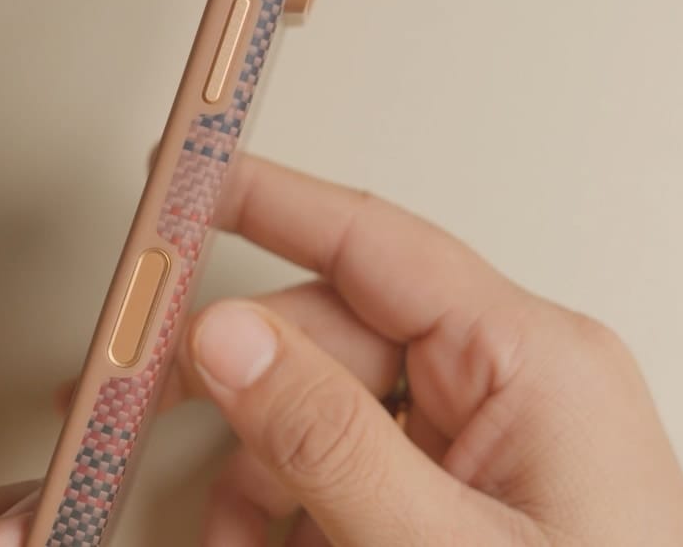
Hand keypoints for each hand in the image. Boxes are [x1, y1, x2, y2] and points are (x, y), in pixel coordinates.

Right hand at [135, 155, 682, 545]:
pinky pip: (367, 470)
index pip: (372, 242)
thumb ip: (330, 441)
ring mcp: (498, 442)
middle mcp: (516, 383)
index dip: (268, 199)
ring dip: (264, 478)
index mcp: (533, 359)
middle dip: (245, 398)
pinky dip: (305, 512)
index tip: (186, 173)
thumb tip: (233, 339)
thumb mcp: (441, 544)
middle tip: (149, 415)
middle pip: (335, 340)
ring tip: (230, 542)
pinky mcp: (480, 495)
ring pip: (337, 416)